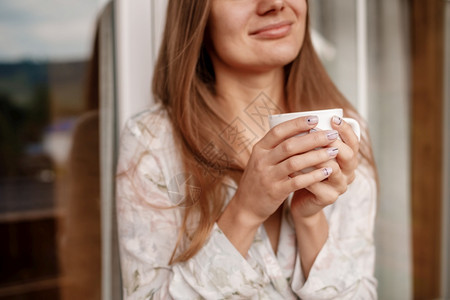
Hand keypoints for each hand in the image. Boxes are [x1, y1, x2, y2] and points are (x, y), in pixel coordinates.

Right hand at [222, 116, 338, 227]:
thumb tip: (302, 130)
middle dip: (313, 138)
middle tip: (332, 135)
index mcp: (259, 148)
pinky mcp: (275, 191)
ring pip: (295, 162)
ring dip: (317, 156)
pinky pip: (297, 181)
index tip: (315, 119)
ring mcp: (268, 176)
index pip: (279, 131)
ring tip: (334, 151)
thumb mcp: (262, 159)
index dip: (297, 123)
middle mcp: (262, 160)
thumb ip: (277, 147)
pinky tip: (327, 172)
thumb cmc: (259, 179)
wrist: (246, 206)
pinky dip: (313, 175)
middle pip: (290, 145)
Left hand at [290, 116, 359, 219]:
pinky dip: (304, 175)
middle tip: (316, 131)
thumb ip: (314, 140)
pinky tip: (291, 168)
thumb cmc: (306, 172)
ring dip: (317, 157)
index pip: (354, 142)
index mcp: (348, 159)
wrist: (302, 201)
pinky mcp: (328, 198)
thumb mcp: (313, 154)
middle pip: (349, 155)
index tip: (333, 118)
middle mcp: (349, 173)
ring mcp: (340, 186)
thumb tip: (306, 116)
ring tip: (302, 148)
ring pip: (333, 169)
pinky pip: (317, 185)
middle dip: (333, 141)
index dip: (346, 130)